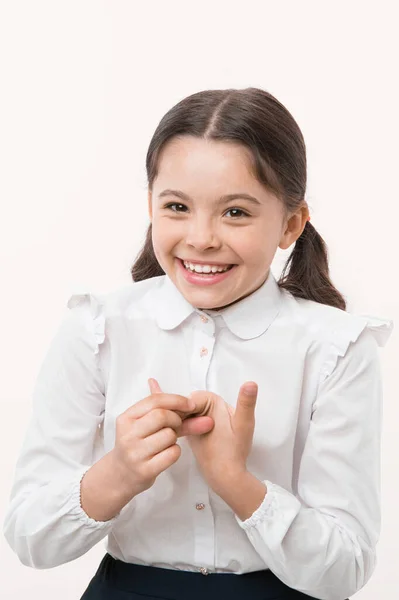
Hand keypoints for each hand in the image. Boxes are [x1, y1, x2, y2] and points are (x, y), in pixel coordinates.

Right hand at [111, 385, 213, 496]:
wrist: (121, 475)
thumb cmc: (137, 445)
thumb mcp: (144, 424)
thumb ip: (169, 411)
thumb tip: (197, 401)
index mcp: (126, 418)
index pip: (154, 400)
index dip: (176, 400)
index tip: (191, 405)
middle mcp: (128, 435)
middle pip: (162, 416)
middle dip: (176, 419)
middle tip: (176, 426)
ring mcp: (135, 453)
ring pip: (169, 435)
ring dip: (174, 438)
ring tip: (165, 442)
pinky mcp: (145, 470)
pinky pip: (172, 453)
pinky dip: (175, 451)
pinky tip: (165, 454)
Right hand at [148, 379, 257, 495]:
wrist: (224, 474)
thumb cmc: (234, 451)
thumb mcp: (242, 424)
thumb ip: (246, 403)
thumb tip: (252, 383)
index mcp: (216, 401)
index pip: (190, 398)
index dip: (182, 409)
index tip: (178, 422)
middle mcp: (206, 405)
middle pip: (181, 405)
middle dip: (175, 415)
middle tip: (172, 431)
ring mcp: (197, 416)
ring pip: (176, 413)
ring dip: (169, 421)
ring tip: (170, 434)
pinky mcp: (190, 427)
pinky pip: (176, 421)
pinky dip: (169, 422)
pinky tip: (166, 426)